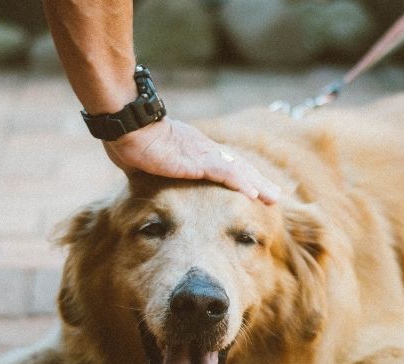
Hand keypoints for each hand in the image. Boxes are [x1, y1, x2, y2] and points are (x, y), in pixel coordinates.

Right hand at [103, 117, 280, 204]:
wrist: (127, 125)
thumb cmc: (130, 140)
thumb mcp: (145, 162)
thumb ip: (151, 170)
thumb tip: (141, 178)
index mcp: (194, 151)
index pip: (225, 166)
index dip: (242, 177)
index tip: (255, 188)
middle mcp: (204, 151)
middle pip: (238, 167)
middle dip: (258, 182)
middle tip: (276, 196)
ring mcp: (202, 155)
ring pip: (237, 171)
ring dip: (257, 185)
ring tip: (273, 199)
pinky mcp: (196, 161)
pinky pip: (223, 173)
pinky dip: (239, 183)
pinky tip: (253, 194)